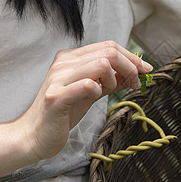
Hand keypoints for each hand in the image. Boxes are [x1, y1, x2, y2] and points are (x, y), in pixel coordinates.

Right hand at [15, 41, 152, 160]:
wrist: (35, 135)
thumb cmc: (64, 113)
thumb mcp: (92, 92)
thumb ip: (111, 80)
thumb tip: (136, 72)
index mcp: (71, 58)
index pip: (108, 46)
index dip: (132, 57)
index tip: (145, 70)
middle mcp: (64, 63)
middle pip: (109, 51)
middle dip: (131, 67)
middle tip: (137, 83)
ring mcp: (58, 78)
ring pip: (101, 64)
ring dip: (115, 79)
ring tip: (110, 91)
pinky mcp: (57, 97)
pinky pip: (88, 85)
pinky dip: (99, 90)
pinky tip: (96, 97)